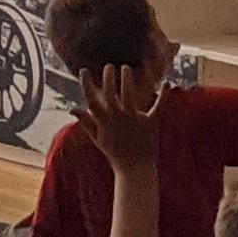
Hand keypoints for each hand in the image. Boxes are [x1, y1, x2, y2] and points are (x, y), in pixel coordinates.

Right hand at [82, 61, 163, 176]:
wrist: (135, 170)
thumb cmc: (115, 154)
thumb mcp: (97, 138)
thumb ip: (86, 122)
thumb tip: (72, 109)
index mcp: (104, 122)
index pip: (91, 100)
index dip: (86, 84)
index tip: (84, 70)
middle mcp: (118, 119)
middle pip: (109, 94)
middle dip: (108, 78)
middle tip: (109, 66)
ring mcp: (134, 120)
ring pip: (129, 96)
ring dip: (127, 80)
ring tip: (126, 68)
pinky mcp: (151, 124)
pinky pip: (158, 107)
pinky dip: (163, 95)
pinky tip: (166, 82)